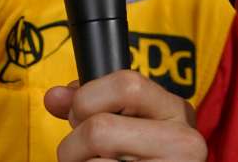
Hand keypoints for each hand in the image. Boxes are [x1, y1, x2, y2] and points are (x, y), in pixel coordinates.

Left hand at [43, 70, 205, 161]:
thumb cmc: (143, 157)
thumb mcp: (127, 124)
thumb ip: (91, 103)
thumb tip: (55, 97)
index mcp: (176, 110)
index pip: (126, 83)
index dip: (88, 98)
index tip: (81, 113)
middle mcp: (182, 140)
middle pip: (100, 127)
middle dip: (76, 140)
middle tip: (86, 150)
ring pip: (92, 161)